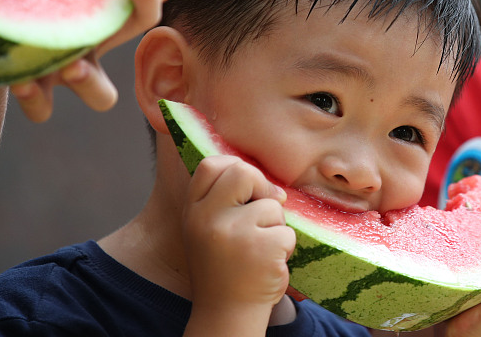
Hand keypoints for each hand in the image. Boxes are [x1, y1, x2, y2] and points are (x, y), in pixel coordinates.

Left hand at [10, 0, 173, 121]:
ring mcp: (72, 68)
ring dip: (90, 78)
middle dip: (139, 2)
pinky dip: (34, 99)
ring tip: (68, 60)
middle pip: (143, 32)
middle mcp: (100, 40)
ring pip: (103, 95)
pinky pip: (44, 107)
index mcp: (108, 7)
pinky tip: (21, 82)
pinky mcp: (36, 88)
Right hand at [183, 156, 294, 332]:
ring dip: (275, 226)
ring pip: (272, 205)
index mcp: (193, 212)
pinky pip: (286, 231)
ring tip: (259, 249)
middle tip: (265, 211)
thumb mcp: (207, 231)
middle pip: (243, 172)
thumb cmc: (223, 269)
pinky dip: (285, 247)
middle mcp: (208, 219)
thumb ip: (221, 201)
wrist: (227, 314)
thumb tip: (262, 177)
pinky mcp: (263, 247)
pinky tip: (267, 264)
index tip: (245, 188)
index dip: (233, 168)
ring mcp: (235, 232)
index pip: (210, 165)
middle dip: (262, 187)